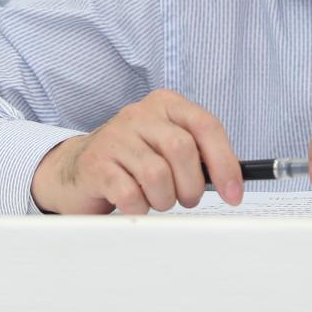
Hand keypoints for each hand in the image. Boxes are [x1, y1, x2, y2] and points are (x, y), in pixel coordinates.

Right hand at [30, 89, 243, 214]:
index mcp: (165, 104)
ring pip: (157, 175)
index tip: (234, 193)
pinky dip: (140, 208)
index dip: (225, 163)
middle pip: (182, 150)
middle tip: (186, 198)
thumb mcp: (167, 146)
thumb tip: (233, 181)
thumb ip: (199, 154)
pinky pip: (131, 195)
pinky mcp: (96, 164)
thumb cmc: (134, 160)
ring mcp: (115, 137)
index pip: (206, 126)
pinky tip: (135, 203)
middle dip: (191, 186)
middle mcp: (140, 114)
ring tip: (157, 199)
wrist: (77, 168)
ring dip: (165, 199)